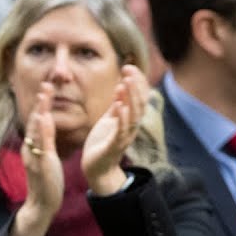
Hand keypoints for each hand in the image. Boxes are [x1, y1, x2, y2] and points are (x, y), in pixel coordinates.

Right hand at [10, 81, 62, 235]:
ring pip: (35, 129)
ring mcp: (33, 155)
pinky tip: (45, 119)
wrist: (41, 204)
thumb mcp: (45, 158)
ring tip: (44, 95)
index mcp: (32, 146)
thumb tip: (46, 128)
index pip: (37, 121)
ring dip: (40, 110)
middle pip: (34, 120)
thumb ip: (44, 142)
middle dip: (40, 102)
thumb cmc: (46, 181)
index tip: (46, 88)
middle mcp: (30, 148)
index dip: (41, 104)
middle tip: (46, 84)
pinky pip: (41, 144)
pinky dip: (42, 130)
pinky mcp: (40, 164)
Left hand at [82, 65, 147, 194]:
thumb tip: (122, 86)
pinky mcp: (114, 145)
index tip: (128, 66)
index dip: (136, 81)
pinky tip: (119, 106)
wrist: (97, 168)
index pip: (137, 97)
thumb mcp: (109, 120)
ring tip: (126, 82)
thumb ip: (117, 106)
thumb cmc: (102, 143)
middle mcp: (130, 126)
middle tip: (129, 68)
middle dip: (135, 85)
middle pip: (138, 102)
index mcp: (129, 119)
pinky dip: (122, 117)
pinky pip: (121, 130)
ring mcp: (124, 136)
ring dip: (130, 98)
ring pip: (133, 115)